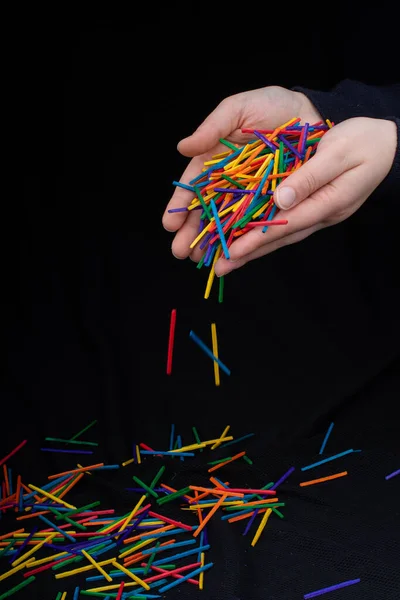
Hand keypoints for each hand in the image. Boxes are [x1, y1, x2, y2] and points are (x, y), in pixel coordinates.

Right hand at [162, 86, 321, 258]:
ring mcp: (251, 197)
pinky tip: (231, 257)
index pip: (193, 187)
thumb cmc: (274, 107)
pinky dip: (244, 242)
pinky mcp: (273, 205)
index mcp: (216, 162)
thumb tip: (182, 147)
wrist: (314, 114)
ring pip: (228, 225)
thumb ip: (212, 127)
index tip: (169, 224)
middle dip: (192, 234)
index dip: (180, 206)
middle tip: (181, 252)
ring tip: (201, 261)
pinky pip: (256, 226)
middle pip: (206, 212)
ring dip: (214, 244)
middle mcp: (230, 184)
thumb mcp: (239, 109)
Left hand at [215, 117, 396, 275]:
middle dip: (249, 253)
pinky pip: (285, 223)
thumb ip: (310, 177)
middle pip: (280, 237)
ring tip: (227, 261)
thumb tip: (280, 200)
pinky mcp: (313, 205)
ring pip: (281, 234)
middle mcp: (321, 214)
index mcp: (328, 202)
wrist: (388, 143)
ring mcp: (318, 212)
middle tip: (220, 268)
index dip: (257, 239)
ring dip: (253, 248)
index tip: (232, 251)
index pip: (286, 225)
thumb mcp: (339, 153)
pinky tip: (245, 237)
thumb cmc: (365, 142)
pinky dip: (264, 232)